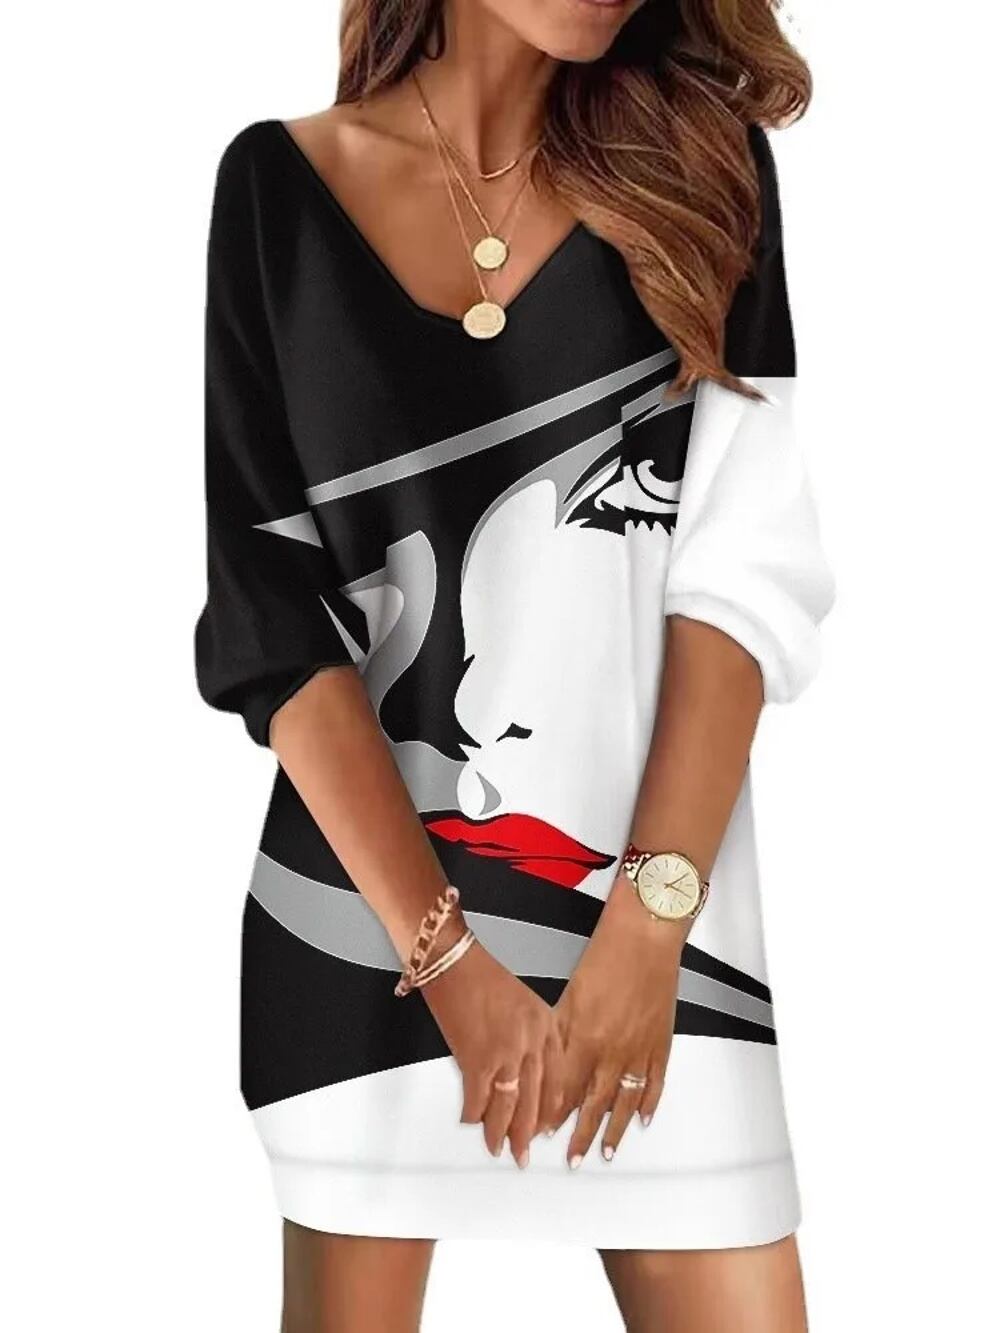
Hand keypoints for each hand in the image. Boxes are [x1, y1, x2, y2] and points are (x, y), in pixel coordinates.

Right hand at [420, 915, 563, 1167]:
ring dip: (501, 1133)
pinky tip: (470, 1123)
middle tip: (523, 1153)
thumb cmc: (480, 975)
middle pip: (535, 1098)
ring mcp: (507, 1051)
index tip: (547, 1128)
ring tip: (498, 1149)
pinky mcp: (478, 1057)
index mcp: (545, 1024)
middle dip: (528, 1132)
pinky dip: (473, 1116)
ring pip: (509, 1105)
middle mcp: (531, 1039)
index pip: (557, 1079)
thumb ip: (529, 1036)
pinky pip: (478, 1100)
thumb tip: (522, 1074)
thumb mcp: (522, 1002)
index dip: (551, 1109)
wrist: (452, 958)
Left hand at [553, 872, 687, 1166]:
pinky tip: (642, 1119)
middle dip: (580, 1135)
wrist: (646, 935)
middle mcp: (612, 1051)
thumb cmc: (606, 954)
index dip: (553, 1113)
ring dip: (612, 1130)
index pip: (564, 1088)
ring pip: (624, 1101)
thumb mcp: (570, 993)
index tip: (542, 1132)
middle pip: (593, 1104)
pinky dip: (648, 1104)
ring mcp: (640, 1049)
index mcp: (584, 1038)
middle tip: (572, 1160)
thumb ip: (559, 1031)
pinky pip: (654, 1083)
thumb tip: (548, 1060)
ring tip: (604, 1153)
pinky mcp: (661, 1040)